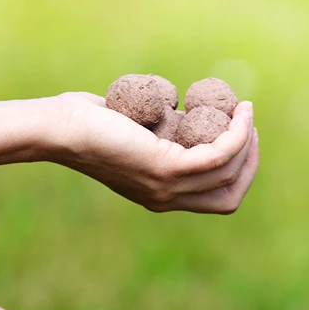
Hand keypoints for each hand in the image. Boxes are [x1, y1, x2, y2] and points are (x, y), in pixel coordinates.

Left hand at [46, 92, 258, 214]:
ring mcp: (167, 187)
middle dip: (249, 161)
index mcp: (161, 196)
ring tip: (245, 111)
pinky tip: (239, 111)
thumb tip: (174, 111)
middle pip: (230, 194)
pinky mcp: (165, 168)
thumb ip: (153, 133)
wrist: (59, 130)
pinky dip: (236, 133)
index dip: (237, 170)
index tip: (239, 135)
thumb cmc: (84, 123)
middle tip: (249, 125)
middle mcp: (167, 198)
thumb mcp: (130, 132)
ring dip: (246, 141)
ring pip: (228, 172)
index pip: (215, 198)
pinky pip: (217, 155)